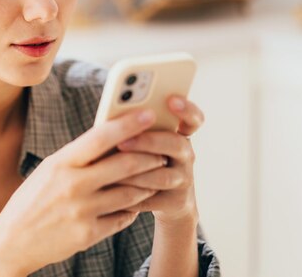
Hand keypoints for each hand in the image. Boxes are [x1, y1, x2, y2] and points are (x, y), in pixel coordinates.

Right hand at [0, 109, 164, 275]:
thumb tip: (110, 138)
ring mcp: (81, 211)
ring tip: (153, 177)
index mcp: (60, 163)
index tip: (149, 114)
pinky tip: (133, 204)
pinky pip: (123, 217)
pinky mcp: (88, 234)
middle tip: (162, 151)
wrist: (12, 241)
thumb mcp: (48, 171)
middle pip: (124, 165)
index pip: (100, 137)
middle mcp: (72, 185)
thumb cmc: (31, 200)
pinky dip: (132, 209)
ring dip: (146, 184)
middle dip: (149, 156)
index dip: (128, 124)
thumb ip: (77, 157)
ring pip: (130, 193)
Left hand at [115, 95, 204, 223]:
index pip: (192, 119)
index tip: (171, 99)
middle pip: (175, 144)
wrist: (161, 200)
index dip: (186, 109)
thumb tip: (108, 120)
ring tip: (112, 168)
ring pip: (163, 175)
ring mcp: (184, 179)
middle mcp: (186, 155)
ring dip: (136, 172)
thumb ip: (133, 129)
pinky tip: (113, 189)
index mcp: (178, 134)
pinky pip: (154, 198)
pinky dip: (132, 194)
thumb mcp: (140, 141)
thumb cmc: (140, 160)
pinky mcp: (176, 202)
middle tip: (122, 142)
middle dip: (148, 142)